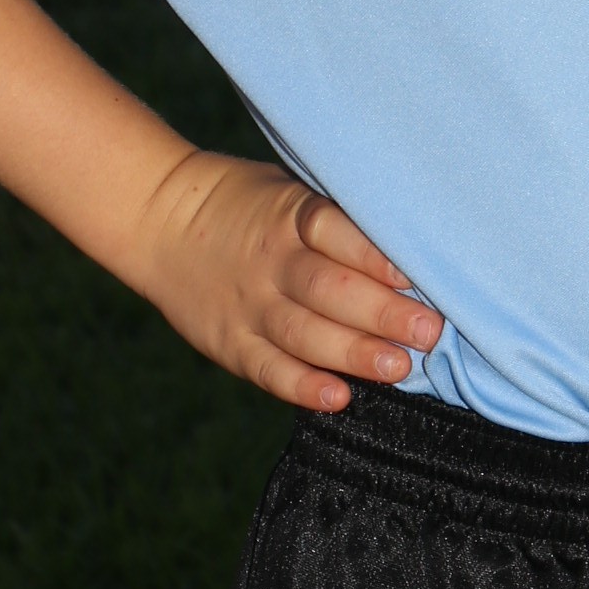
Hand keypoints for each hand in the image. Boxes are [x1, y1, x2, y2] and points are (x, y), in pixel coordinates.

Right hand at [126, 148, 444, 409]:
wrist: (160, 220)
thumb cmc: (248, 205)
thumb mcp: (288, 192)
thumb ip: (336, 222)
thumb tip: (410, 253)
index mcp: (289, 216)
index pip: (334, 231)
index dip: (374, 255)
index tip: (416, 275)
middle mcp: (270, 263)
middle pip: (328, 289)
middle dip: (382, 313)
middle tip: (428, 331)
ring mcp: (248, 306)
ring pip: (304, 334)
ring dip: (353, 353)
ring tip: (397, 366)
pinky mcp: (230, 343)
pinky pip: (269, 370)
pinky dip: (302, 386)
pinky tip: (337, 397)